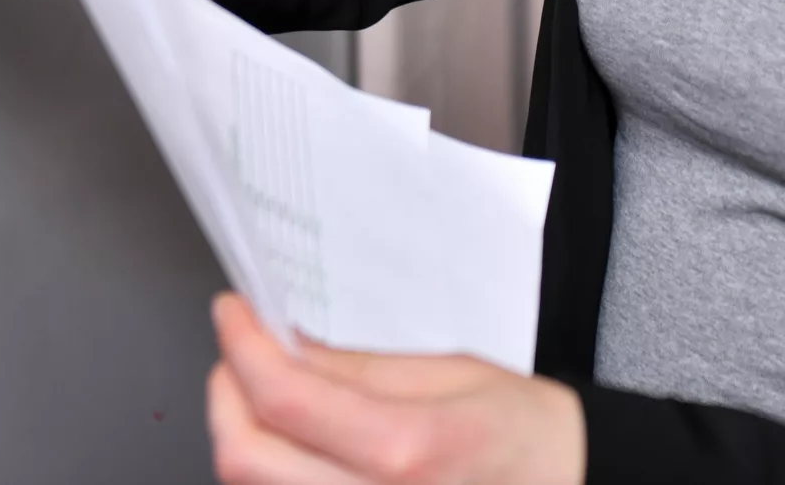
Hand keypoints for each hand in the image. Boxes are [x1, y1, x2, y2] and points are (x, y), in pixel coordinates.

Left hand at [207, 294, 586, 484]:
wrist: (560, 482)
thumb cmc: (520, 433)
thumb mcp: (452, 372)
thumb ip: (360, 368)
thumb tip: (285, 347)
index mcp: (409, 446)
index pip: (287, 400)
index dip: (243, 348)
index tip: (235, 315)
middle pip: (246, 460)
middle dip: (224, 396)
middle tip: (237, 355)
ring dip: (241, 436)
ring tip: (261, 394)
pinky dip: (267, 472)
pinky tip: (284, 443)